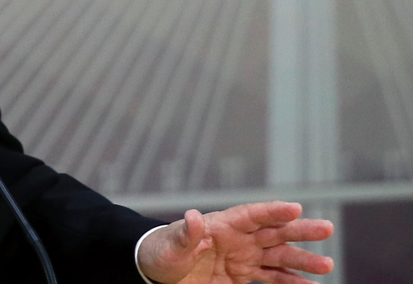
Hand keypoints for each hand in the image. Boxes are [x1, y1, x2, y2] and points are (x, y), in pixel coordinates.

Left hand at [137, 201, 333, 283]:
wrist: (159, 271)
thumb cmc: (163, 251)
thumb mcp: (171, 244)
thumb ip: (186, 233)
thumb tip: (192, 216)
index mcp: (222, 224)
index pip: (251, 214)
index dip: (272, 210)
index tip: (295, 207)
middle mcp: (238, 238)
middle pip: (274, 231)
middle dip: (299, 230)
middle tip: (326, 228)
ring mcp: (244, 255)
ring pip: (279, 255)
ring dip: (302, 260)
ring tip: (326, 265)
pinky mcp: (243, 274)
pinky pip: (272, 276)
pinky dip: (291, 280)